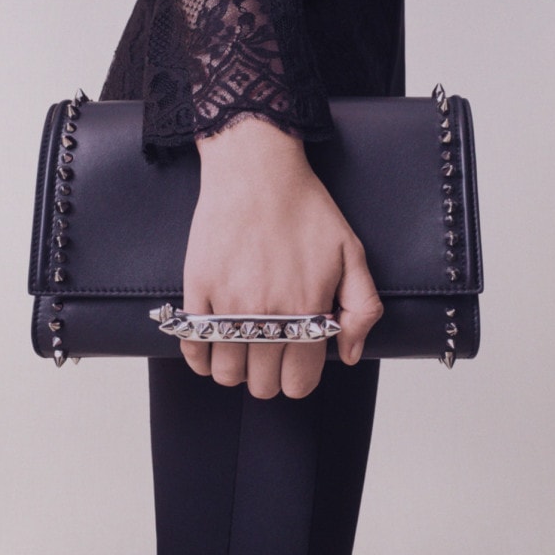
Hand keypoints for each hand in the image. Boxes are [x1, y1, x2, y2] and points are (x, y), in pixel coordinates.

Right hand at [181, 117, 382, 397]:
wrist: (257, 170)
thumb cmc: (305, 207)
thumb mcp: (352, 252)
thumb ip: (362, 308)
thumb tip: (350, 355)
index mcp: (307, 307)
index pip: (300, 381)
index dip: (298, 378)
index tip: (294, 362)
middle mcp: (268, 312)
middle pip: (262, 383)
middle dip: (268, 375)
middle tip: (269, 351)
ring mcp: (228, 303)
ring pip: (227, 373)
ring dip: (235, 368)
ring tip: (242, 347)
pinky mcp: (198, 288)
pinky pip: (193, 346)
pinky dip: (201, 357)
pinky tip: (212, 345)